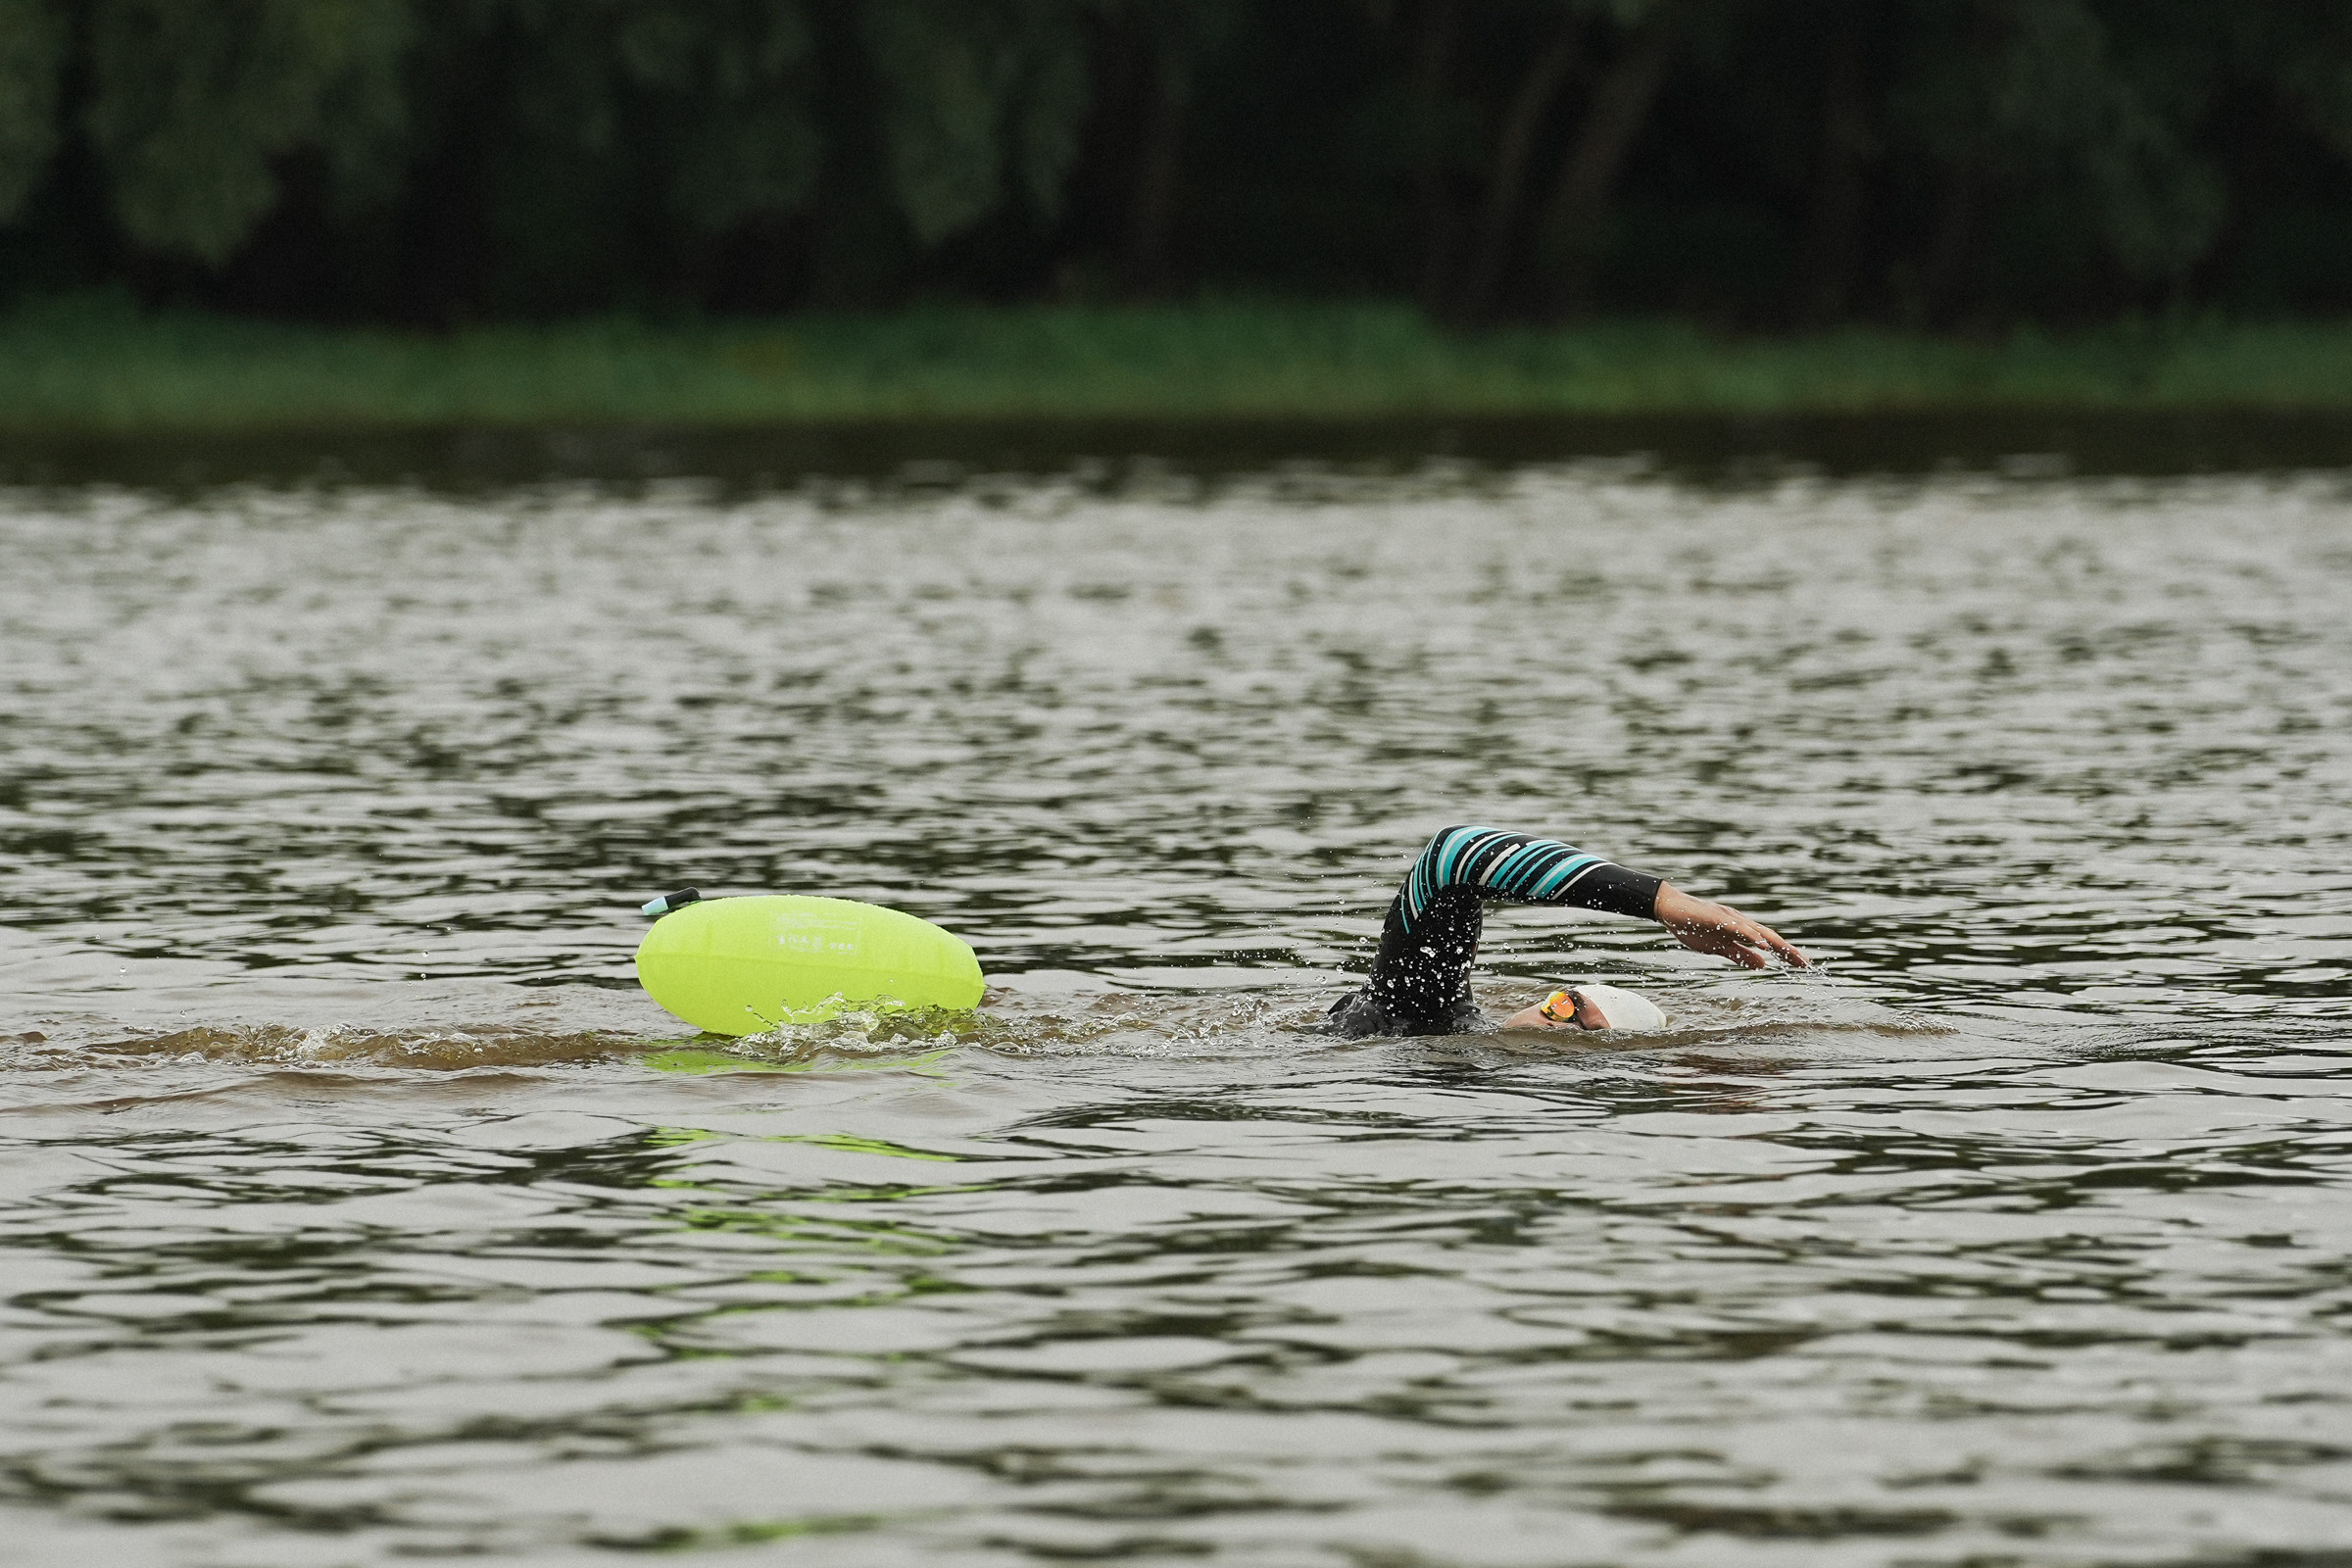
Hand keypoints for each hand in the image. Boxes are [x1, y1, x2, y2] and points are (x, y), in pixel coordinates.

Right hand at [1652, 884, 1807, 969]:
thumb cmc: (1693, 926)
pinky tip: (1762, 944)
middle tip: (1806, 964)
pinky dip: (1751, 935)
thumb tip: (1762, 965)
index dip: (1785, 953)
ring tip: (1791, 955)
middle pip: (1770, 937)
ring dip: (1776, 943)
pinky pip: (1738, 927)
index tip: (1802, 965)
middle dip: (1788, 950)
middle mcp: (1740, 922)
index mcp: (1741, 930)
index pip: (1768, 943)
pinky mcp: (1717, 917)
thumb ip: (1740, 955)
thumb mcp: (1719, 948)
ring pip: (1758, 931)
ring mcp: (1730, 918)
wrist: (1670, 909)